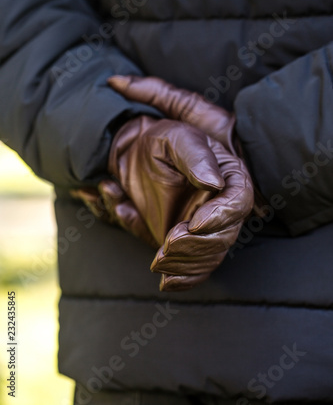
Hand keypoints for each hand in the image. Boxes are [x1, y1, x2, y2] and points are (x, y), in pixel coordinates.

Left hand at [107, 77, 254, 290]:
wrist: (135, 158)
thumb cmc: (159, 143)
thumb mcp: (176, 139)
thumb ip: (196, 156)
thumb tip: (215, 182)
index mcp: (229, 177)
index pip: (239, 202)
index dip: (220, 217)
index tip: (194, 223)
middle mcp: (223, 206)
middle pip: (225, 236)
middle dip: (197, 245)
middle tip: (168, 243)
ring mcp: (206, 228)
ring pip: (210, 257)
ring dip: (185, 264)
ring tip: (158, 259)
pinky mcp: (189, 243)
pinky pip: (196, 269)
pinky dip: (184, 279)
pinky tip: (165, 281)